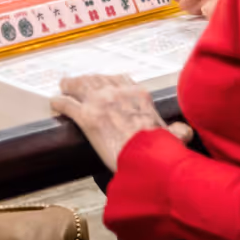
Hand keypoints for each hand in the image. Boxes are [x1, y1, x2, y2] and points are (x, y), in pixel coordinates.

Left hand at [49, 73, 192, 171]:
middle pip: (97, 79)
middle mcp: (118, 93)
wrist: (148, 161)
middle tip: (79, 83)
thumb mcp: (174, 137)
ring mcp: (100, 103)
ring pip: (79, 86)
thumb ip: (178, 131)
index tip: (106, 84)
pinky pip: (67, 105)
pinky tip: (54, 104)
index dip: (110, 82)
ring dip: (70, 86)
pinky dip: (59, 103)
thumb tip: (185, 131)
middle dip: (87, 80)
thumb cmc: (161, 150)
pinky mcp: (86, 118)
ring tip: (64, 87)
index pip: (121, 80)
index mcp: (139, 95)